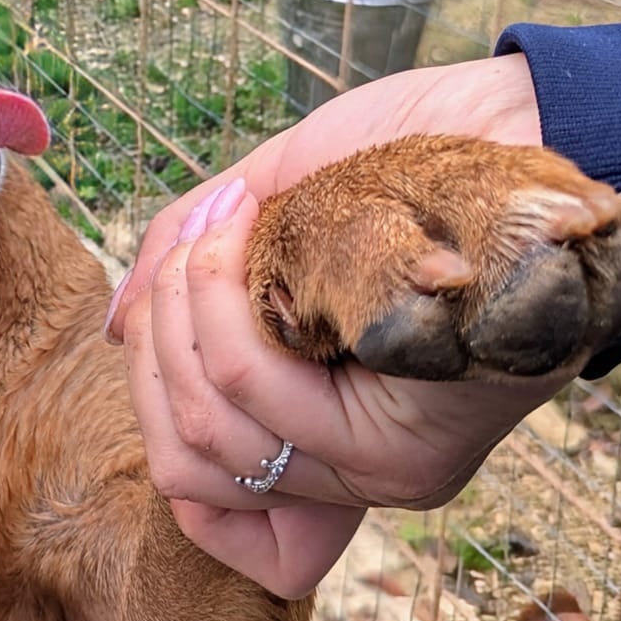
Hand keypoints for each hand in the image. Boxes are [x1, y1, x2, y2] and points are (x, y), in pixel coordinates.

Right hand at [104, 52, 559, 598]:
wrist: (508, 121)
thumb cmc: (391, 167)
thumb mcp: (265, 219)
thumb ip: (190, 279)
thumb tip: (112, 331)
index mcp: (323, 438)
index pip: (199, 499)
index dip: (154, 410)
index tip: (168, 322)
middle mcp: (353, 472)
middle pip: (183, 460)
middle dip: (156, 337)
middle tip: (189, 242)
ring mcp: (381, 468)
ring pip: (210, 430)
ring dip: (183, 308)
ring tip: (218, 224)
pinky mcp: (407, 443)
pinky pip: (253, 391)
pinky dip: (217, 299)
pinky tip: (241, 227)